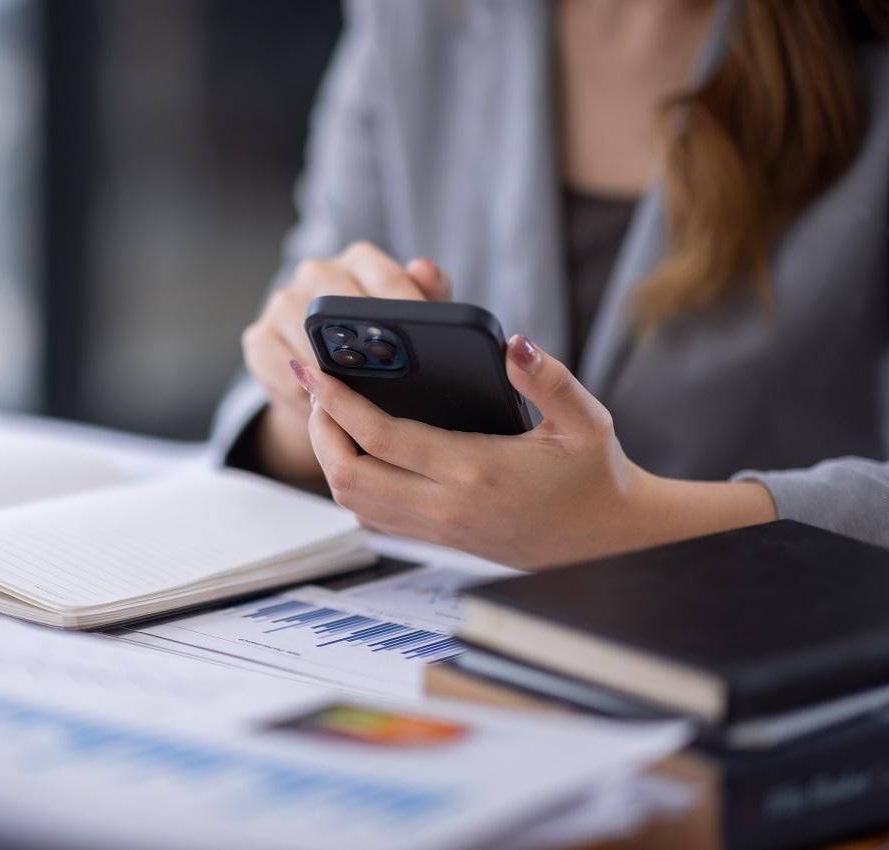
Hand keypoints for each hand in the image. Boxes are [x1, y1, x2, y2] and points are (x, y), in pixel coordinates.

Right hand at [242, 242, 450, 485]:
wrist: (328, 391)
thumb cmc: (378, 355)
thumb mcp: (411, 329)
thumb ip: (428, 298)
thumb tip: (425, 268)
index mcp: (359, 261)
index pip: (384, 276)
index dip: (404, 309)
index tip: (424, 341)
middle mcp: (316, 273)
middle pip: (340, 303)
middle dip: (366, 344)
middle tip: (389, 375)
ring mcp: (281, 303)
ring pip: (308, 339)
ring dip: (333, 375)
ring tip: (359, 399)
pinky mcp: (257, 338)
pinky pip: (284, 370)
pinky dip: (306, 394)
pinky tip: (324, 406)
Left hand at [291, 337, 776, 567]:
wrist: (608, 541)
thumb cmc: (596, 475)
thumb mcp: (586, 420)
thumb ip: (547, 378)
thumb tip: (513, 342)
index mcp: (475, 471)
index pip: (382, 437)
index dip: (339, 402)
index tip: (316, 371)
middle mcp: (446, 506)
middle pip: (349, 473)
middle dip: (320, 428)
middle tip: (315, 388)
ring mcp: (438, 528)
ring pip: (353, 499)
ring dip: (329, 457)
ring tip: (328, 413)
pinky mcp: (437, 539)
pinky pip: (372, 514)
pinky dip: (350, 480)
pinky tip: (354, 448)